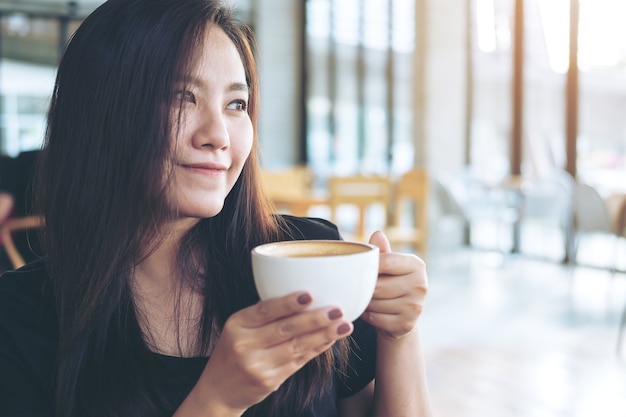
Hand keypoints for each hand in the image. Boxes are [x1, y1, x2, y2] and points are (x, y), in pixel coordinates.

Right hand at [197, 292, 352, 412]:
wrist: (218, 391)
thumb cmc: (233, 352)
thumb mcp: (237, 328)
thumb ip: (262, 315)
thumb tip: (301, 295)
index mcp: (237, 325)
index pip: (265, 310)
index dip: (288, 303)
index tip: (310, 294)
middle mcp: (245, 345)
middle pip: (286, 329)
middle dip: (315, 319)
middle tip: (337, 310)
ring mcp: (258, 365)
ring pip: (297, 347)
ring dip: (323, 335)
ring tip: (344, 325)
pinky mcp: (270, 381)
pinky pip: (299, 362)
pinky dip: (317, 349)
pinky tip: (330, 339)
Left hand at [361, 231, 427, 339]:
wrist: (401, 317)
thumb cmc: (391, 284)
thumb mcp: (389, 267)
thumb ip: (382, 252)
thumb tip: (377, 234)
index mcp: (417, 265)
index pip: (386, 262)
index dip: (368, 267)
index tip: (358, 269)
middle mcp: (421, 285)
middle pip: (378, 285)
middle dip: (365, 288)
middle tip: (358, 287)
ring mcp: (415, 306)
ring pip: (375, 302)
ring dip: (364, 302)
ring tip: (364, 298)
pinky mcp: (407, 324)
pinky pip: (376, 318)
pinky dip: (367, 315)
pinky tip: (370, 311)